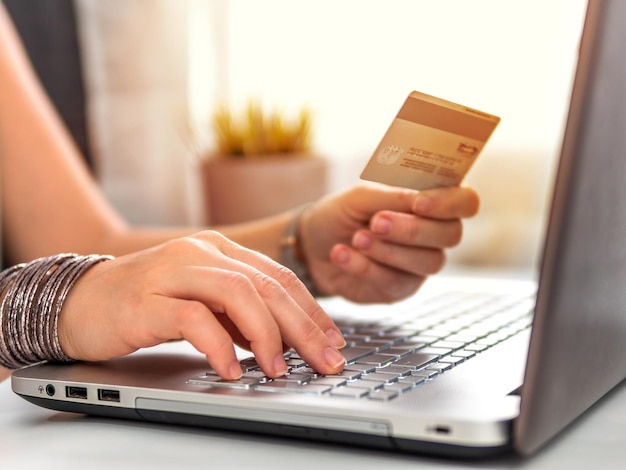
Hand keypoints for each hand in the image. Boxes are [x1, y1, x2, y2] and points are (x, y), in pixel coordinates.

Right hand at [58, 231, 346, 379]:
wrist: (79, 300)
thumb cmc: (146, 304)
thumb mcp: (203, 305)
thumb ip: (239, 316)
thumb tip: (285, 342)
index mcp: (220, 251)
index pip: (279, 277)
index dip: (312, 310)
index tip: (334, 342)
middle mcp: (201, 253)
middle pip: (267, 285)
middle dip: (304, 327)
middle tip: (326, 360)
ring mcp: (173, 272)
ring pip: (238, 293)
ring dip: (266, 335)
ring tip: (279, 369)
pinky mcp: (145, 299)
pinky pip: (193, 319)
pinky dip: (218, 347)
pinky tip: (230, 371)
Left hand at [300, 183, 479, 302]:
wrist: (313, 244)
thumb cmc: (342, 214)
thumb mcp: (362, 196)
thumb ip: (393, 196)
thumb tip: (420, 200)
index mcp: (431, 202)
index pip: (465, 201)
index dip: (449, 203)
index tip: (418, 204)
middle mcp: (433, 234)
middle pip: (451, 234)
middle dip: (412, 229)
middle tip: (377, 222)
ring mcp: (420, 264)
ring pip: (427, 261)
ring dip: (389, 250)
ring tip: (357, 238)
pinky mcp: (399, 289)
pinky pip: (394, 282)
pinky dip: (365, 267)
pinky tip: (342, 254)